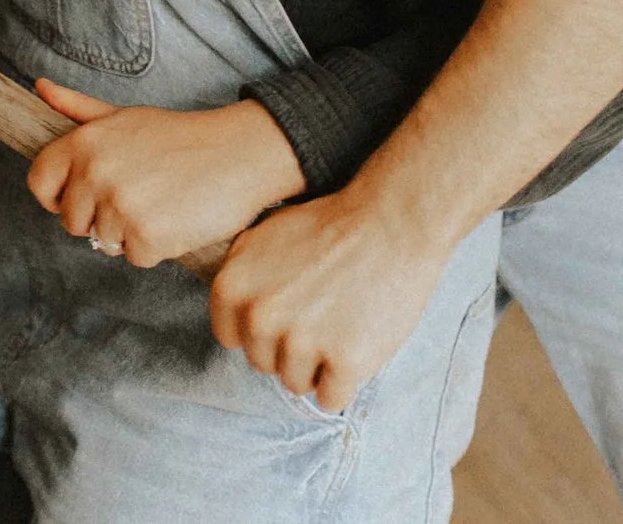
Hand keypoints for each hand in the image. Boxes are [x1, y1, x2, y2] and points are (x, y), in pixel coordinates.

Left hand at [24, 84, 305, 269]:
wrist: (240, 153)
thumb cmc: (180, 137)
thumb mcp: (125, 116)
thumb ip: (78, 108)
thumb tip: (41, 87)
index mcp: (84, 142)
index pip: (39, 182)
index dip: (57, 195)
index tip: (83, 196)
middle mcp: (95, 173)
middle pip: (72, 221)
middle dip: (100, 217)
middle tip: (139, 196)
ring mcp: (120, 206)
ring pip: (103, 242)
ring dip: (130, 233)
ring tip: (161, 203)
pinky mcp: (147, 236)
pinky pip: (136, 257)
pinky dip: (156, 247)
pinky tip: (176, 219)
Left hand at [209, 183, 459, 412]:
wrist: (391, 223)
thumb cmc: (333, 227)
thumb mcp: (265, 236)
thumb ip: (241, 277)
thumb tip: (235, 313)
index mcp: (232, 287)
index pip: (231, 338)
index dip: (261, 331)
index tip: (287, 314)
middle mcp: (260, 317)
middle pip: (264, 364)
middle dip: (290, 348)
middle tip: (322, 316)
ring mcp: (302, 341)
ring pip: (297, 384)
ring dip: (318, 367)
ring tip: (341, 326)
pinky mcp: (345, 361)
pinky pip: (331, 399)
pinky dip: (345, 382)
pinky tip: (357, 346)